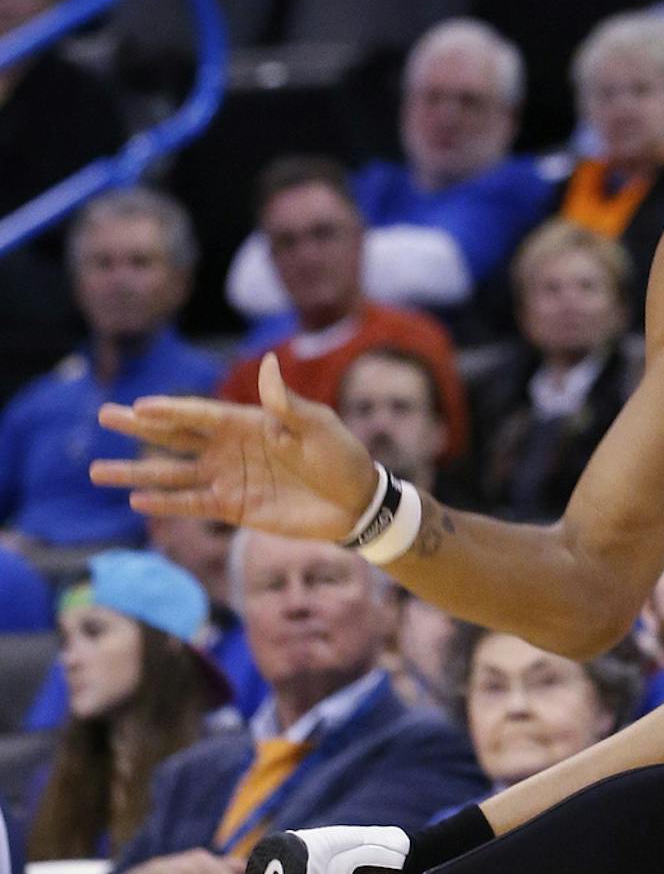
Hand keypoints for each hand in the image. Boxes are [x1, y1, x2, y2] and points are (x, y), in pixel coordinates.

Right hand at [91, 353, 379, 540]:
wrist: (356, 503)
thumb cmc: (342, 456)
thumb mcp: (318, 425)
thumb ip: (286, 404)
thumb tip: (268, 366)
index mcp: (249, 422)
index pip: (200, 414)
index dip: (170, 410)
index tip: (137, 406)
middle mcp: (231, 448)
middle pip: (176, 436)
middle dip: (140, 428)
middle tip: (104, 416)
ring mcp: (229, 478)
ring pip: (173, 474)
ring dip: (137, 473)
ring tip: (97, 470)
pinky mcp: (234, 508)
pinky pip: (192, 504)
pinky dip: (166, 504)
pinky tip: (136, 501)